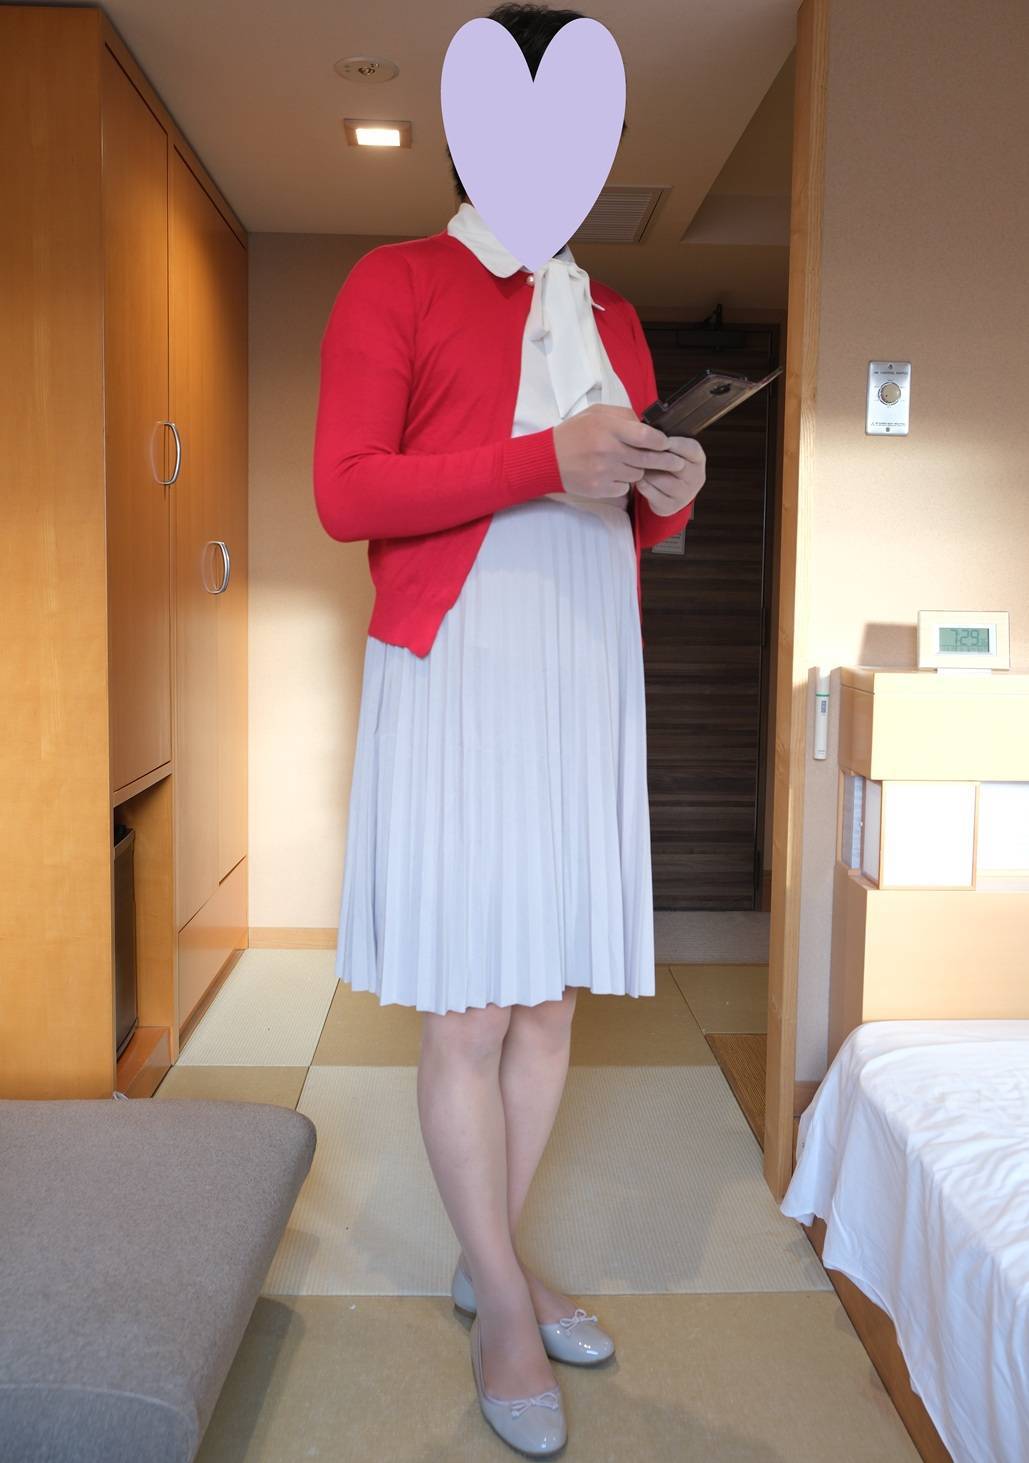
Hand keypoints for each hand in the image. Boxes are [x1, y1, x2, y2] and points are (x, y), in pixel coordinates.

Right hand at [552, 405, 688, 499]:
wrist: (548, 459)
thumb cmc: (573, 433)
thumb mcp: (596, 414)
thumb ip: (623, 416)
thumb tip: (647, 425)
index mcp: (608, 429)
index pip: (646, 436)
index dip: (661, 441)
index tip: (666, 443)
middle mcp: (608, 451)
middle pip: (648, 459)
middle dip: (665, 461)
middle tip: (675, 462)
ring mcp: (604, 472)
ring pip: (637, 474)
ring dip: (637, 470)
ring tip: (626, 463)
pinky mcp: (600, 489)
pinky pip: (624, 488)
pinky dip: (623, 482)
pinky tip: (613, 474)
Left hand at [636, 434, 705, 515]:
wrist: (670, 494)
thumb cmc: (670, 467)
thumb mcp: (674, 451)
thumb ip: (667, 442)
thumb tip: (649, 431)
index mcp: (698, 459)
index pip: (690, 448)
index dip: (673, 443)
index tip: (658, 439)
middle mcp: (696, 477)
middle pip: (674, 464)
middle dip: (655, 457)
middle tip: (641, 451)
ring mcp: (685, 494)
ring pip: (660, 479)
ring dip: (646, 471)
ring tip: (640, 466)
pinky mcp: (670, 506)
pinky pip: (651, 492)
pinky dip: (642, 485)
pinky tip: (640, 479)